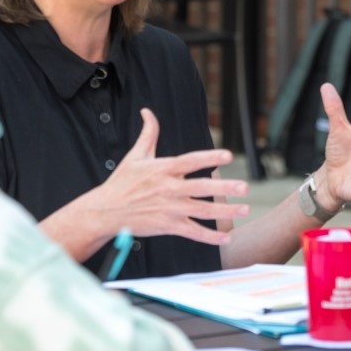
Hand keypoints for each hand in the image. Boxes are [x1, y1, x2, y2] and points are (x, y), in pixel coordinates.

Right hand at [86, 108, 250, 243]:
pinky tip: (226, 238)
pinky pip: (193, 232)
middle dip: (225, 188)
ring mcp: (169, 208)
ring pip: (202, 210)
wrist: (105, 211)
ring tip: (245, 209)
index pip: (190, 161)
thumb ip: (148, 134)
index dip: (209, 157)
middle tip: (245, 188)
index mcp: (162, 169)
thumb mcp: (135, 156)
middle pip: (201, 187)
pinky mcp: (167, 226)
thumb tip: (148, 112)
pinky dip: (210, 237)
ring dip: (225, 211)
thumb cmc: (121, 183)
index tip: (228, 155)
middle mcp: (168, 188)